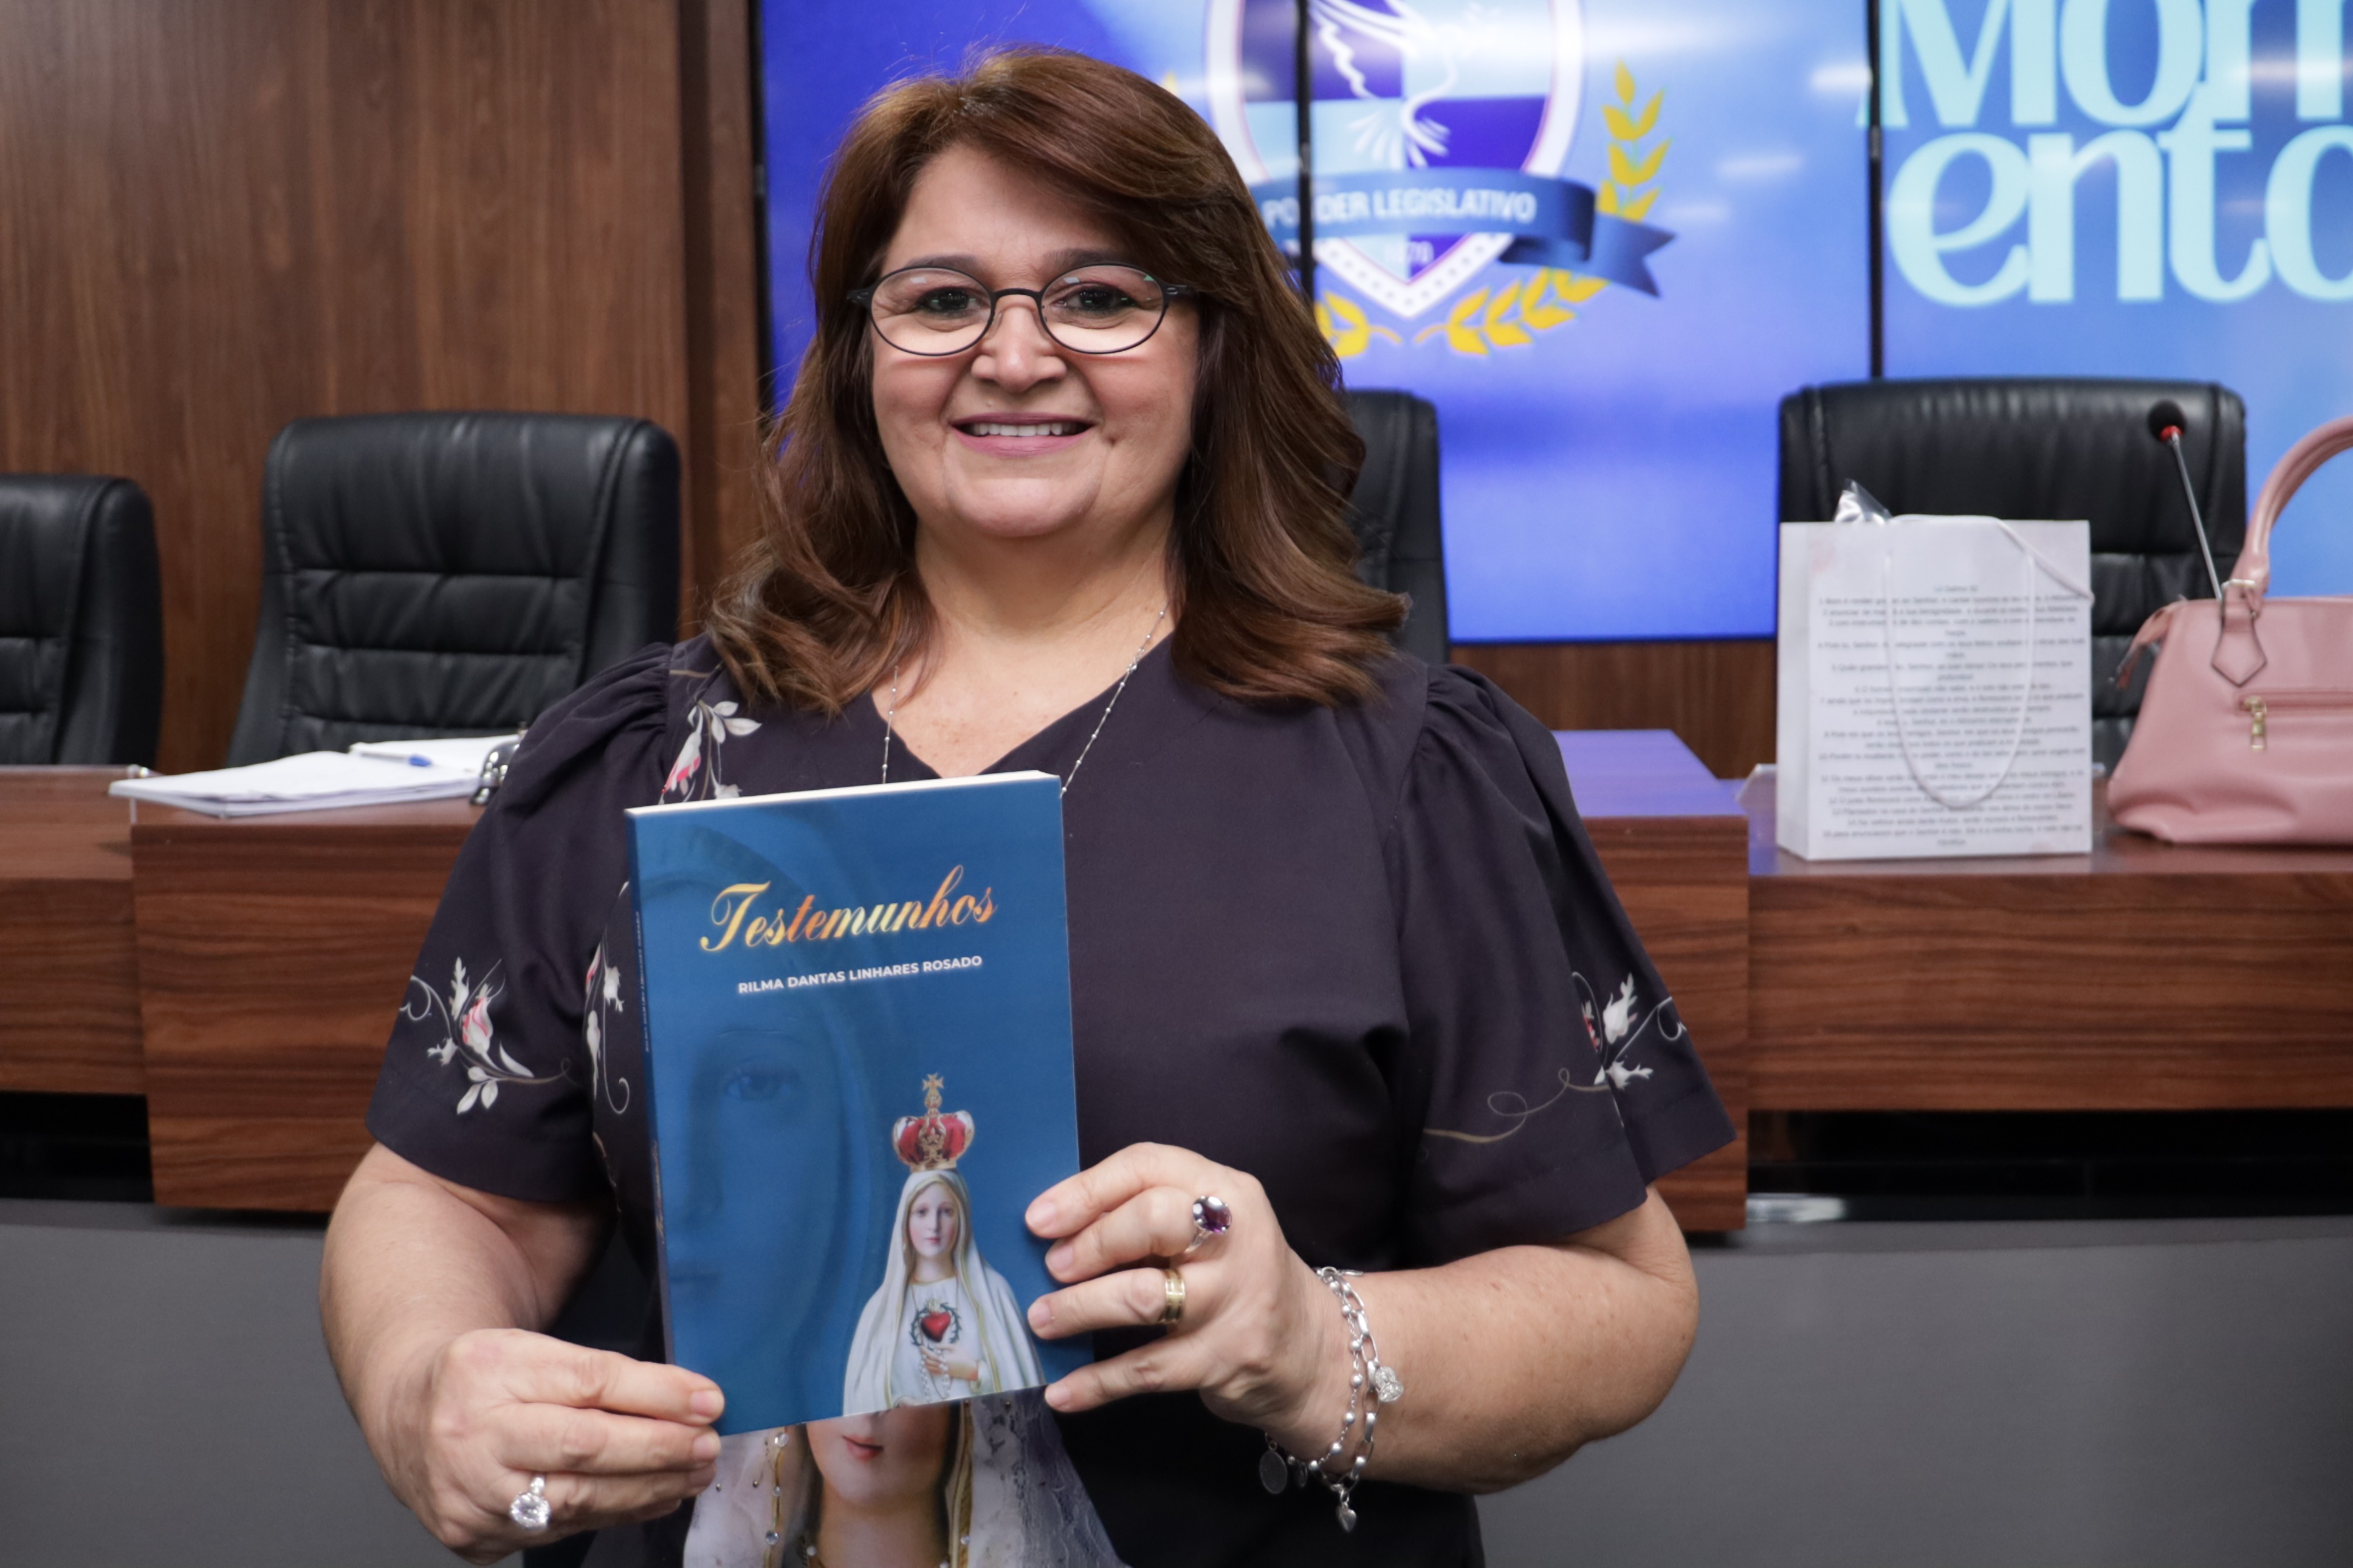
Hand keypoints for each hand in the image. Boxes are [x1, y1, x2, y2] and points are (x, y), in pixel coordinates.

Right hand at [380, 1328, 723, 1562]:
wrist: (406, 1419)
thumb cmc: (484, 1379)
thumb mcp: (535, 1350)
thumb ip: (607, 1374)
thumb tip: (692, 1401)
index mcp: (487, 1371)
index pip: (588, 1383)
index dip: (657, 1395)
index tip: (708, 1401)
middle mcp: (470, 1439)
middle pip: (583, 1449)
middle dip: (659, 1449)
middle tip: (707, 1445)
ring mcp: (468, 1498)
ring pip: (577, 1501)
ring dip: (649, 1489)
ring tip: (694, 1472)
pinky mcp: (474, 1538)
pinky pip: (559, 1531)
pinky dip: (614, 1513)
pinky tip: (653, 1497)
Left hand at [919, 1349, 981, 1382]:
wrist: (970, 1368)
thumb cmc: (963, 1356)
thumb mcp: (955, 1347)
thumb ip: (944, 1346)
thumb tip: (935, 1346)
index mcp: (944, 1359)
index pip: (931, 1355)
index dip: (924, 1351)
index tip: (920, 1346)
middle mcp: (942, 1366)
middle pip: (928, 1362)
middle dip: (923, 1356)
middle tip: (922, 1350)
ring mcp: (943, 1371)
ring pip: (929, 1368)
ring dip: (925, 1362)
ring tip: (925, 1356)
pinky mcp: (944, 1374)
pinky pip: (933, 1372)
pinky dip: (929, 1368)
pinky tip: (929, 1363)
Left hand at [1023, 1144, 1348, 1449]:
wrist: (1311, 1349)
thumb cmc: (1234, 1276)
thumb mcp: (1209, 1227)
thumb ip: (1145, 1214)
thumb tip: (1053, 1231)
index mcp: (1226, 1191)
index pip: (1149, 1167)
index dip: (1085, 1190)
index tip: (1038, 1219)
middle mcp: (1236, 1239)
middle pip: (1154, 1221)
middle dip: (1091, 1242)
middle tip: (1052, 1267)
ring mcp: (1234, 1301)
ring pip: (1144, 1297)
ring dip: (1080, 1309)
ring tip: (1042, 1320)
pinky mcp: (1226, 1359)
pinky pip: (1147, 1370)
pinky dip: (1097, 1382)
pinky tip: (1062, 1391)